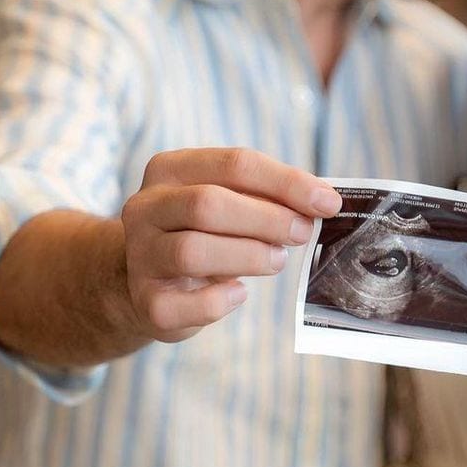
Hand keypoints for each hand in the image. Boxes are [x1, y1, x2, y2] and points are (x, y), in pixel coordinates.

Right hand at [121, 148, 340, 342]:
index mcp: (170, 169)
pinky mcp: (145, 302)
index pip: (235, 164)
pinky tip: (239, 292)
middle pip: (208, 204)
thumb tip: (322, 202)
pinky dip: (222, 299)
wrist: (148, 282)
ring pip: (194, 250)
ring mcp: (139, 255)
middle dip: (268, 219)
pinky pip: (189, 302)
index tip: (327, 202)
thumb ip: (266, 198)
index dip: (287, 182)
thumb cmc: (203, 233)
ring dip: (249, 255)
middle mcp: (146, 207)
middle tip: (302, 232)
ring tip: (277, 260)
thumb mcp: (228, 203)